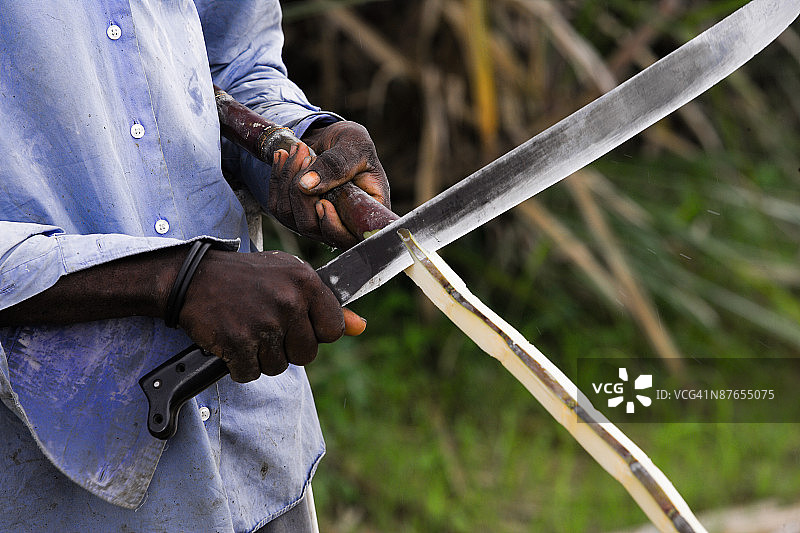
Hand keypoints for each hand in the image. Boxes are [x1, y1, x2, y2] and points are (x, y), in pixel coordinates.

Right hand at [177, 249, 365, 382]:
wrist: (193, 277)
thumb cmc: (247, 278)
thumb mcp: (290, 279)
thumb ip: (328, 305)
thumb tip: (360, 327)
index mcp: (306, 282)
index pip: (333, 330)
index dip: (316, 334)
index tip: (297, 325)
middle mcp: (289, 301)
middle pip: (307, 355)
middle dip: (287, 349)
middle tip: (265, 327)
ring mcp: (264, 323)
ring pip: (278, 367)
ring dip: (260, 357)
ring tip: (246, 329)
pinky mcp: (239, 342)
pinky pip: (250, 373)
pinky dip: (238, 365)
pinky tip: (231, 341)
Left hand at [268, 121, 389, 247]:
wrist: (332, 139)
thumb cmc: (353, 143)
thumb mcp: (354, 145)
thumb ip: (336, 164)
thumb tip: (307, 185)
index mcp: (366, 212)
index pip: (349, 237)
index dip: (333, 227)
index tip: (323, 203)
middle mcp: (341, 224)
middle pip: (312, 227)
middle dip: (302, 192)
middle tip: (306, 156)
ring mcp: (316, 222)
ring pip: (291, 217)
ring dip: (288, 179)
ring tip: (299, 150)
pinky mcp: (296, 214)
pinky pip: (278, 205)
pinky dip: (278, 178)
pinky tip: (284, 157)